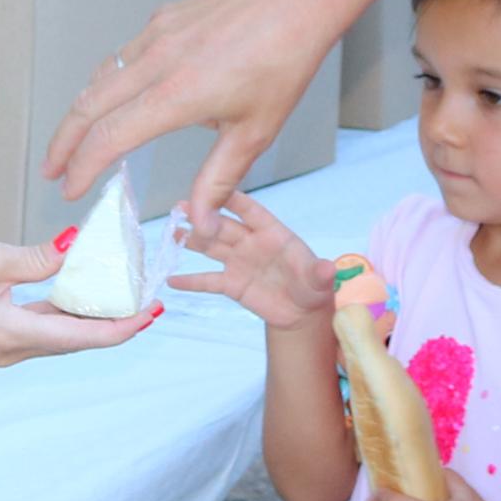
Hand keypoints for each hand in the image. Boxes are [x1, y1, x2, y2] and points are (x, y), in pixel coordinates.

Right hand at [0, 230, 161, 364]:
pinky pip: (39, 329)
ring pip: (58, 336)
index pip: (81, 336)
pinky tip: (84, 294)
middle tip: (147, 298)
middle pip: (74, 340)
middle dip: (113, 321)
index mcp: (7, 334)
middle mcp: (5, 351)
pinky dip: (63, 313)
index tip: (151, 311)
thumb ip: (40, 258)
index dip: (122, 326)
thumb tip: (79, 248)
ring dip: (89, 317)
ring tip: (125, 295)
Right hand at [47, 0, 344, 216]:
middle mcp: (157, 63)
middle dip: (63, 144)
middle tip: (51, 171)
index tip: (70, 190)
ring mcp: (156, 35)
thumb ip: (217, 180)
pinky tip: (112, 96)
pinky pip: (122, 55)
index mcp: (177, 96)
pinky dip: (106, 81)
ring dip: (80, 112)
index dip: (83, 167)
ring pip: (99, 78)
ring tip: (73, 140)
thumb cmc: (283, 62)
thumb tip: (197, 225)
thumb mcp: (255, 131)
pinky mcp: (162, 19)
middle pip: (87, 106)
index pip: (110, 137)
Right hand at [170, 189, 337, 328]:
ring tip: (172, 232)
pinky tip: (171, 280)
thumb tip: (329, 268)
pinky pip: (208, 281)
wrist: (301, 312)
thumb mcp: (319, 281)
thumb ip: (320, 273)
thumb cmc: (313, 286)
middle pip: (224, 226)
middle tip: (182, 207)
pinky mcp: (231, 284)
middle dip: (204, 217)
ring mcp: (238, 262)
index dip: (235, 200)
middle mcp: (251, 243)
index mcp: (273, 233)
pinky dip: (190, 282)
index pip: (252, 212)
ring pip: (211, 247)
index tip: (217, 188)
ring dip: (192, 240)